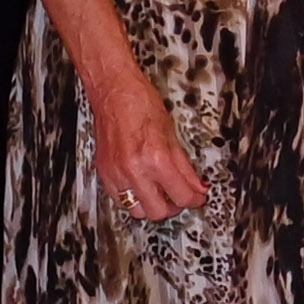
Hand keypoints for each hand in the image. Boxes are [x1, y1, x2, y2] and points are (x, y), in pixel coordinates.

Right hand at [87, 67, 210, 220]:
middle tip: (181, 196)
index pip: (181, 195)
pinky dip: (134, 197)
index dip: (194, 199)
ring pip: (137, 211)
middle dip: (173, 206)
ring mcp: (116, 173)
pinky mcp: (104, 173)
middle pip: (158, 211)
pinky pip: (120, 200)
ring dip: (152, 205)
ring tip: (161, 192)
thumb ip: (184, 165)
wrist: (114, 91)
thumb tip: (196, 185)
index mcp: (155, 158)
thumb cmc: (140, 103)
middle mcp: (134, 169)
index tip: (198, 196)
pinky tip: (142, 185)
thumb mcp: (172, 133)